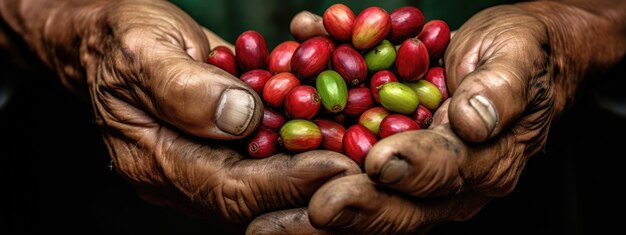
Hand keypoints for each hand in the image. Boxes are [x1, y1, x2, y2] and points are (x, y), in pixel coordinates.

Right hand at [0, 0, 360, 228]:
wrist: (115, 41)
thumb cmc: (120, 41)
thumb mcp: (142, 51)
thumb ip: (183, 87)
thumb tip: (243, 118)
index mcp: (156, 162)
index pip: (229, 188)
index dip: (285, 181)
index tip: (337, 165)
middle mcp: (188, 175)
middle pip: (259, 196)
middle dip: (315, 185)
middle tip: (369, 168)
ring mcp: (210, 162)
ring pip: (271, 178)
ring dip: (319, 167)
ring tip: (369, 153)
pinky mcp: (229, 146)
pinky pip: (271, 153)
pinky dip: (307, 142)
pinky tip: (345, 127)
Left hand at [249, 1, 624, 233]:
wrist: (510, 59)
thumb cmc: (520, 57)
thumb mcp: (518, 62)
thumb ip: (500, 90)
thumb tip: (475, 121)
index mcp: (483, 162)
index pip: (445, 172)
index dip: (412, 169)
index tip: (376, 164)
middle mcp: (444, 182)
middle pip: (396, 204)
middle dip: (352, 208)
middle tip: (310, 211)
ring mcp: (411, 179)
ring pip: (363, 203)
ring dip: (314, 212)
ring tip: (268, 223)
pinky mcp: (385, 165)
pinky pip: (346, 177)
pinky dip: (308, 179)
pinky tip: (271, 178)